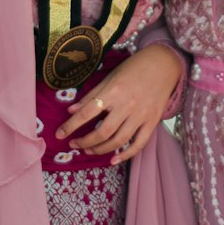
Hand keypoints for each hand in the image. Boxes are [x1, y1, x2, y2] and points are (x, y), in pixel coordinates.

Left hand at [55, 43, 183, 163]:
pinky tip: (113, 159)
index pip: (87, 112)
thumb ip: (92, 95)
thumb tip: (71, 110)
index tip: (60, 134)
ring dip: (101, 149)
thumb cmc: (134, 68)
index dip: (71, 125)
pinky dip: (126, 155)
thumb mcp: (110, 77)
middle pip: (103, 131)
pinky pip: (139, 144)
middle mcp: (127, 105)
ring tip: (89, 150)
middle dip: (85, 141)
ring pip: (119, 140)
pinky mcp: (152, 122)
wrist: (163, 65)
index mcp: (114, 91)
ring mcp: (141, 115)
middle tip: (75, 144)